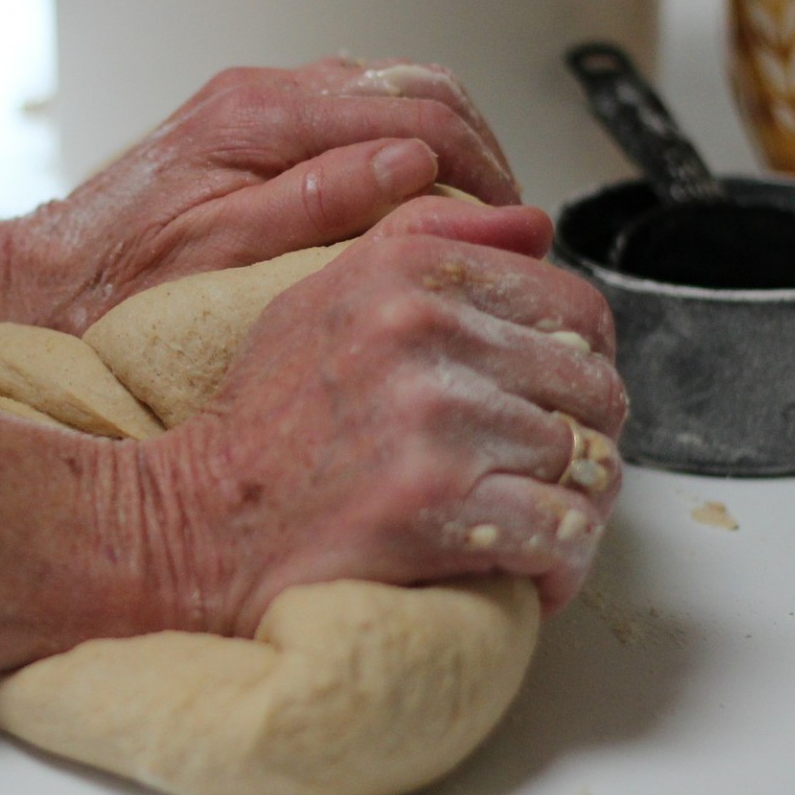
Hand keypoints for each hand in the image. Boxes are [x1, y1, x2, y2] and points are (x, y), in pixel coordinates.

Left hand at [0, 57, 517, 333]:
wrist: (36, 282)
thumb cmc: (114, 289)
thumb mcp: (226, 261)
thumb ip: (323, 204)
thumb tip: (416, 169)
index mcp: (260, 120)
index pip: (418, 114)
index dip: (484, 168)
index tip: (514, 223)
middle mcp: (260, 96)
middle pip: (415, 87)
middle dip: (476, 147)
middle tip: (503, 218)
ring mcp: (254, 104)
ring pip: (388, 92)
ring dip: (441, 144)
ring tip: (466, 212)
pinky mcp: (246, 124)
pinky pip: (349, 113)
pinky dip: (395, 146)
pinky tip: (404, 199)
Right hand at [121, 197, 625, 634]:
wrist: (199, 519)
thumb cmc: (262, 421)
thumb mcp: (324, 294)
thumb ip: (427, 241)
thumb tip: (536, 225)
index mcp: (409, 274)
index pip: (576, 308)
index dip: (582, 364)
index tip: (555, 401)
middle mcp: (425, 334)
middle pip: (594, 389)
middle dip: (583, 439)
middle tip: (542, 472)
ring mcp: (435, 423)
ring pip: (587, 465)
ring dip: (570, 507)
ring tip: (529, 523)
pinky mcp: (437, 507)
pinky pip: (562, 532)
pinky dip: (559, 564)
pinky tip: (529, 570)